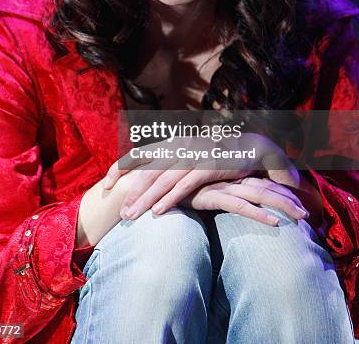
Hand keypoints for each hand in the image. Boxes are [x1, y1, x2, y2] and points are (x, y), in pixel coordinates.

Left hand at [103, 134, 300, 219]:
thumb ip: (170, 163)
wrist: (251, 147)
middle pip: (148, 170)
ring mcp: (194, 155)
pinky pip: (184, 185)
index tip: (107, 185)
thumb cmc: (217, 155)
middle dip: (132, 192)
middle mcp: (180, 146)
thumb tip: (148, 176)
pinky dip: (170, 198)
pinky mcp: (208, 165)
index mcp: (172, 142)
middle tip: (119, 212)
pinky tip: (158, 212)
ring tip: (131, 216)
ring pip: (163, 179)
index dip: (121, 168)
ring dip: (145, 199)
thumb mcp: (190, 155)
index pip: (140, 153)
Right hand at [179, 177, 309, 225]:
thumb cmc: (175, 188)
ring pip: (258, 193)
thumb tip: (233, 197)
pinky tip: (275, 222)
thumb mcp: (199, 190)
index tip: (300, 203)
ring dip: (282, 204)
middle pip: (265, 185)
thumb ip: (218, 192)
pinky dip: (258, 213)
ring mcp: (220, 184)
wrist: (150, 185)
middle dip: (288, 198)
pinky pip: (239, 204)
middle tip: (309, 214)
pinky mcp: (210, 194)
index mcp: (228, 172)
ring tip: (302, 217)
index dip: (281, 191)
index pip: (260, 180)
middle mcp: (227, 175)